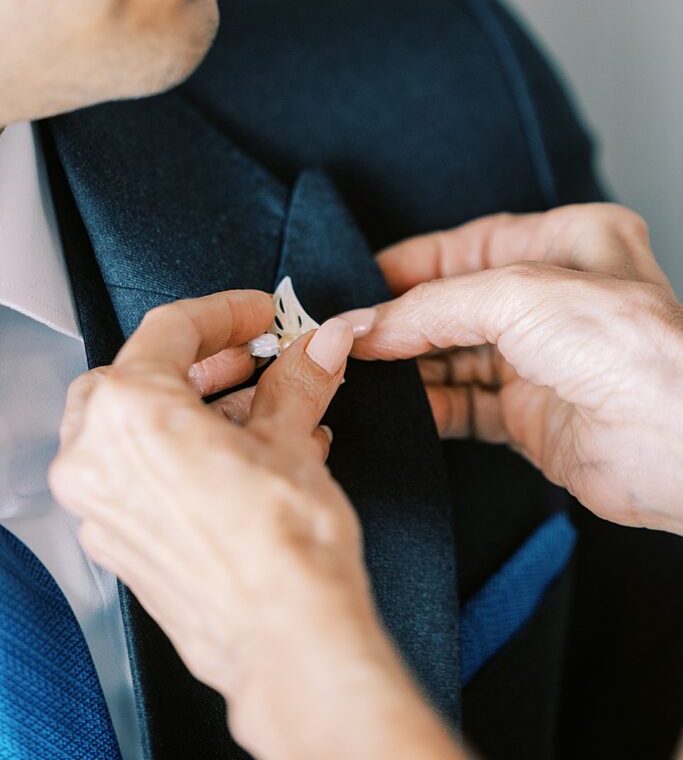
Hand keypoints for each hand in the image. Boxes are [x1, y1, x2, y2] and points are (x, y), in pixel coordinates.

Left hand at [49, 291, 381, 752]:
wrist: (288, 643)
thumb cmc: (283, 549)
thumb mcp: (291, 440)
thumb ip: (296, 380)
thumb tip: (316, 347)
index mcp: (129, 414)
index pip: (170, 330)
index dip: (226, 312)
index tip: (260, 314)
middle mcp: (97, 460)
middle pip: (139, 376)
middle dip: (201, 360)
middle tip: (252, 353)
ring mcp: (103, 508)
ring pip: (139, 428)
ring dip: (199, 406)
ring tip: (263, 403)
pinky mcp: (123, 545)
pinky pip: (144, 475)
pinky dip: (188, 452)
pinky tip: (250, 453)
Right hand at [345, 205, 682, 534]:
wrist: (673, 444)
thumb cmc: (625, 349)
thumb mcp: (516, 295)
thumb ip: (430, 306)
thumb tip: (366, 324)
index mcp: (569, 242)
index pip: (469, 246)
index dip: (410, 263)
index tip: (357, 282)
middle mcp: (556, 299)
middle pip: (457, 303)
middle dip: (402, 319)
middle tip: (349, 330)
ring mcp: (542, 359)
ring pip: (454, 355)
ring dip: (408, 364)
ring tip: (357, 367)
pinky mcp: (531, 416)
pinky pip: (463, 405)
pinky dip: (427, 406)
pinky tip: (394, 405)